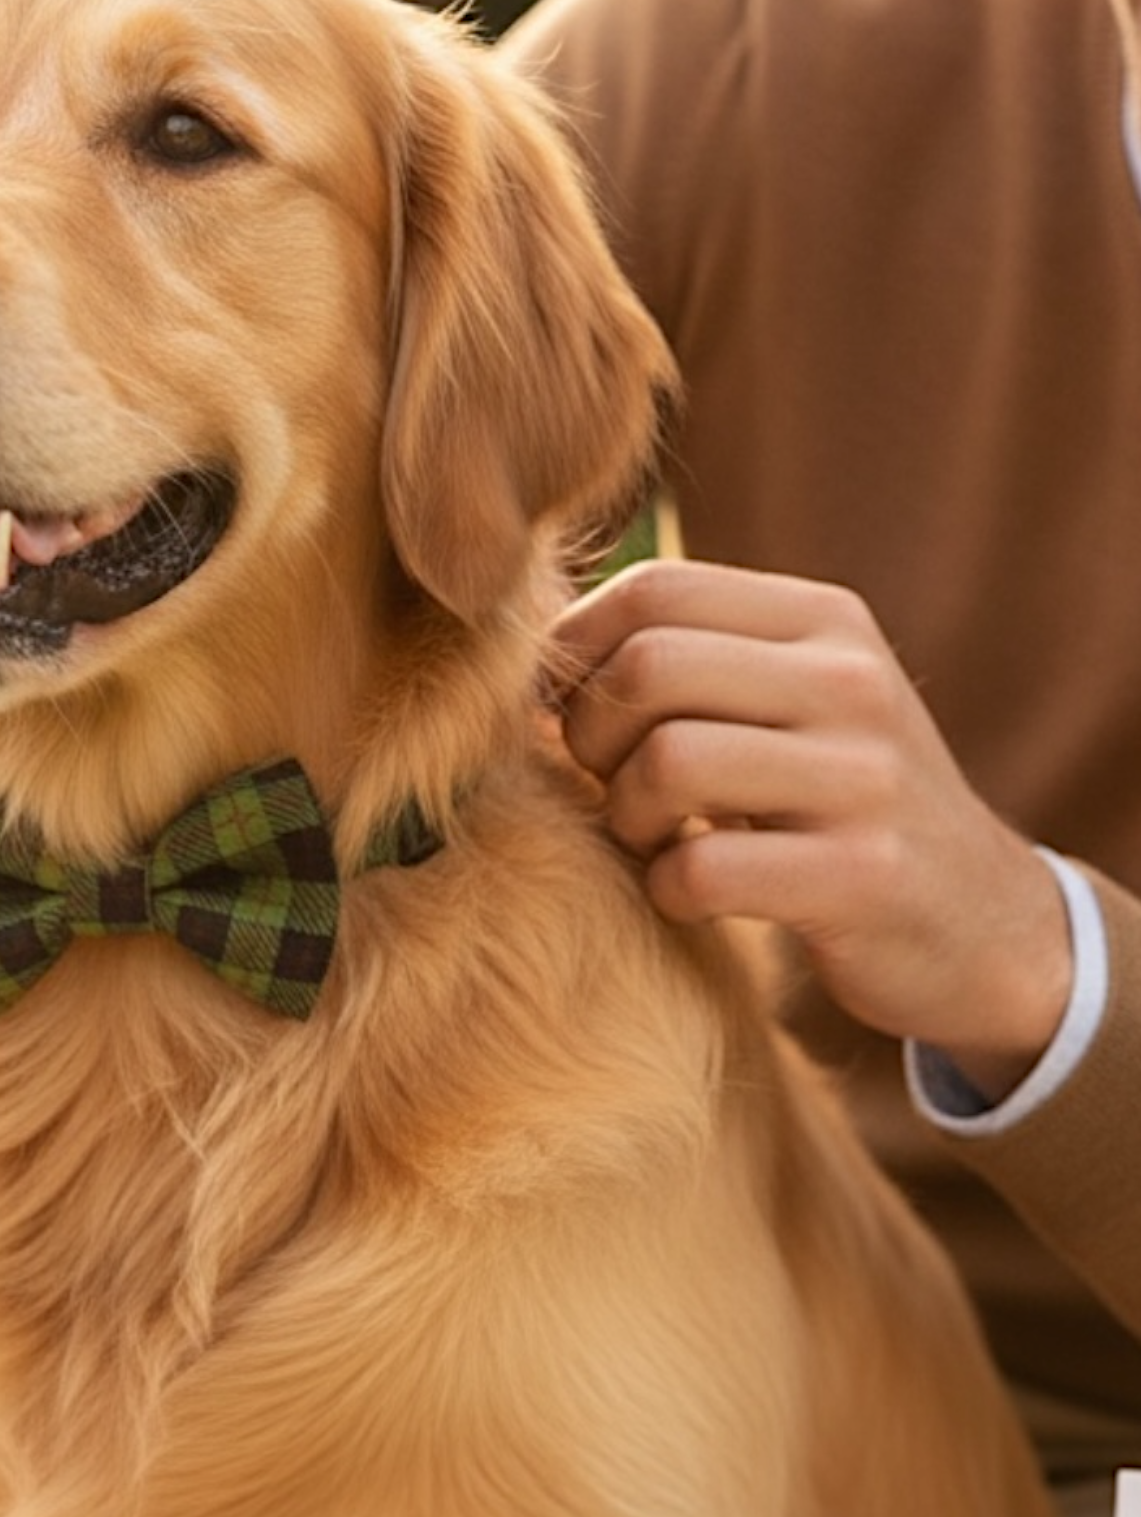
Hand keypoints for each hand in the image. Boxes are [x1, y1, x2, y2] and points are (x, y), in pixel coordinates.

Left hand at [550, 559, 1071, 1095]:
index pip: (653, 588)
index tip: (563, 709)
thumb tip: (530, 642)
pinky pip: (701, 870)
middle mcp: (852, 683)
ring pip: (666, 762)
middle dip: (590, 735)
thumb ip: (688, 653)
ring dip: (625, 816)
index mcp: (824, 619)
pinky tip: (691, 894)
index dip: (575, 651)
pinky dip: (666, 890)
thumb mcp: (788, 699)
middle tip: (607, 783)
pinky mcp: (862, 878)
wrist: (985, 928)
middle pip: (646, 668)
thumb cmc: (837, 803)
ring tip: (652, 838)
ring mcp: (865, 780)